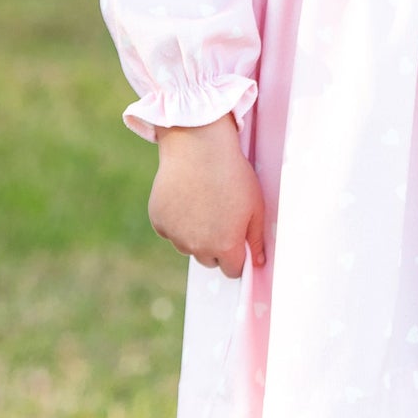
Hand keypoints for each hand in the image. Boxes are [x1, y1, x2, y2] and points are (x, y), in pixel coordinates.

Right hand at [148, 115, 265, 277]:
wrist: (198, 146)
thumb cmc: (232, 174)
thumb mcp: (256, 206)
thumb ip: (256, 239)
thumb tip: (258, 262)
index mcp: (225, 246)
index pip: (233, 270)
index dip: (237, 255)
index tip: (237, 239)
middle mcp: (198, 247)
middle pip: (209, 260)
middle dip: (215, 245)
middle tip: (220, 215)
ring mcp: (175, 236)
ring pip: (187, 245)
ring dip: (194, 233)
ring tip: (202, 201)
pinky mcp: (158, 222)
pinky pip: (170, 230)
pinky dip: (176, 220)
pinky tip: (185, 196)